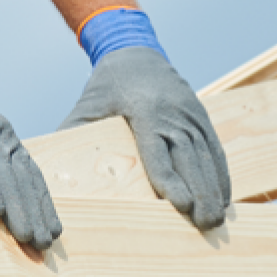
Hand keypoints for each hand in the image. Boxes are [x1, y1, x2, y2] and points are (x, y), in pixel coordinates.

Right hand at [0, 24, 61, 248]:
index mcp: (5, 138)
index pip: (30, 175)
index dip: (42, 204)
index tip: (54, 231)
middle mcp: (1, 134)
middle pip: (24, 178)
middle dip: (36, 213)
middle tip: (45, 244)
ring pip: (6, 175)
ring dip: (18, 208)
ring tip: (27, 236)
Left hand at [63, 9, 231, 229]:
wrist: (134, 51)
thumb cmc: (105, 86)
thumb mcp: (86, 107)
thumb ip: (74, 135)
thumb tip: (51, 172)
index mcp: (144, 111)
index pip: (158, 152)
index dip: (170, 180)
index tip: (181, 206)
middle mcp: (172, 111)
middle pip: (189, 157)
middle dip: (199, 192)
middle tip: (204, 225)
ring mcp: (190, 111)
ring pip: (206, 154)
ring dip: (214, 188)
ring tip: (216, 220)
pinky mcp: (201, 113)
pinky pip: (214, 146)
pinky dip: (221, 172)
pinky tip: (225, 197)